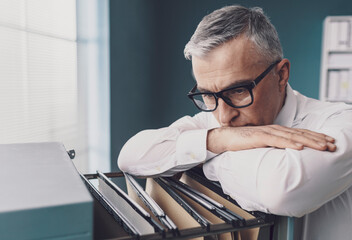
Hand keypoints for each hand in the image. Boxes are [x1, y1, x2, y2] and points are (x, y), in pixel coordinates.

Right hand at [207, 125, 335, 153]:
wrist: (224, 137)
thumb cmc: (241, 141)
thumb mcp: (261, 143)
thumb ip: (273, 144)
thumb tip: (286, 151)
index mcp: (276, 131)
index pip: (299, 133)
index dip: (315, 137)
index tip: (328, 142)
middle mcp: (274, 129)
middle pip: (300, 134)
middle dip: (318, 139)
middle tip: (332, 145)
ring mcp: (266, 132)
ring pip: (292, 137)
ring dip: (308, 141)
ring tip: (322, 146)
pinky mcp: (258, 137)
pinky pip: (276, 141)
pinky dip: (289, 144)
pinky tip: (299, 147)